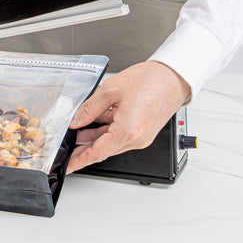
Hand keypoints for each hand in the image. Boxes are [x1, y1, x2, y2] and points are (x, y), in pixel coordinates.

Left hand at [67, 61, 190, 172]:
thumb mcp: (111, 90)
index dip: (80, 160)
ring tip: (77, 132)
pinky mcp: (144, 132)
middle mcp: (137, 139)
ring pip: (111, 142)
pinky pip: (121, 136)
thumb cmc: (151, 80)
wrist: (174, 77)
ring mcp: (142, 137)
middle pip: (104, 149)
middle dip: (84, 148)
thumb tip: (76, 121)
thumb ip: (89, 108)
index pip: (98, 152)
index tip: (68, 166)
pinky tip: (95, 123)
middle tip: (68, 149)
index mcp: (128, 131)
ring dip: (95, 138)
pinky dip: (107, 131)